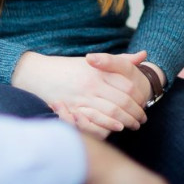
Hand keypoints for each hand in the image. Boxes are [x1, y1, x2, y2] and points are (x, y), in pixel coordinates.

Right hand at [13, 53, 148, 138]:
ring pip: (112, 112)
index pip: (127, 86)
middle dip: (136, 112)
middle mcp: (92, 84)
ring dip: (126, 121)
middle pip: (123, 101)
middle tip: (143, 119)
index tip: (145, 102)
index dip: (139, 96)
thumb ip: (119, 60)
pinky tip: (117, 128)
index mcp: (98, 71)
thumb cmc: (68, 68)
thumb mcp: (94, 61)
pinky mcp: (73, 110)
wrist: (38, 74)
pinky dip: (109, 125)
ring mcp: (82, 98)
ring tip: (134, 125)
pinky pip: (96, 121)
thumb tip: (143, 55)